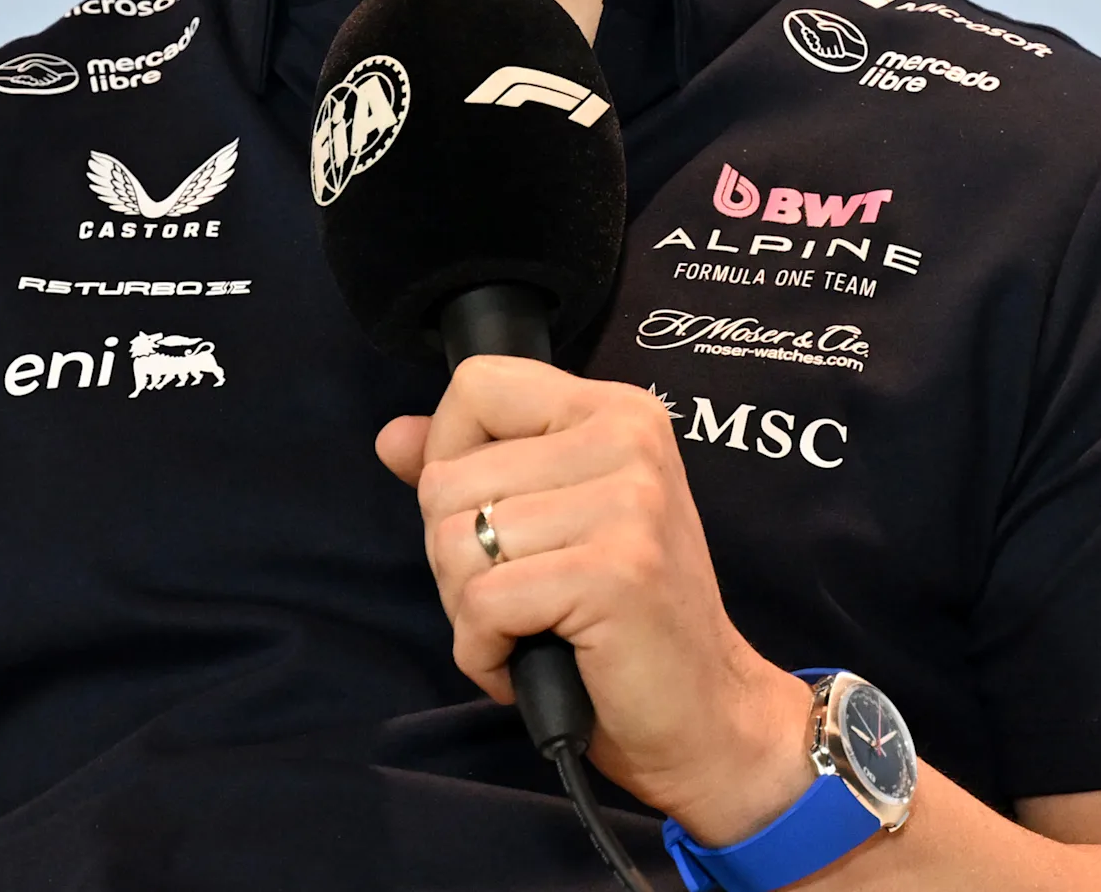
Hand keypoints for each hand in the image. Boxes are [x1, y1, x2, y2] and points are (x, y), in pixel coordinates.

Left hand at [375, 357, 819, 843]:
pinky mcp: (615, 573)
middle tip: (517, 598)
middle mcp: (628, 439)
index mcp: (616, 411)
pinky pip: (482, 603)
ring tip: (527, 629)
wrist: (707, 714)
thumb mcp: (551, 522)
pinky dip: (483, 652)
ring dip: (469, 610)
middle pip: (447, 478)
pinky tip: (527, 663)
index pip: (477, 385)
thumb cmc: (623, 622)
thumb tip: (392, 437)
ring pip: (455, 543)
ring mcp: (628, 504)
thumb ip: (475, 468)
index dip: (449, 457)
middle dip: (455, 558)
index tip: (490, 517)